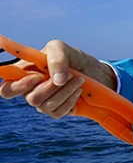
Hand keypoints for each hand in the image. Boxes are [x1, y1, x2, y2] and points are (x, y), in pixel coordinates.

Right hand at [0, 40, 115, 118]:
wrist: (93, 70)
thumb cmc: (72, 57)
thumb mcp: (62, 49)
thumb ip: (56, 59)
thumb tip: (57, 81)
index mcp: (24, 74)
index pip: (6, 89)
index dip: (18, 87)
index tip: (38, 77)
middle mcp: (30, 90)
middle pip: (32, 99)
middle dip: (53, 87)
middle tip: (69, 75)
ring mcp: (43, 102)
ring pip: (46, 107)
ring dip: (66, 92)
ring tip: (79, 80)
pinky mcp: (56, 110)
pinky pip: (58, 113)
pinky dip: (70, 102)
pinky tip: (78, 92)